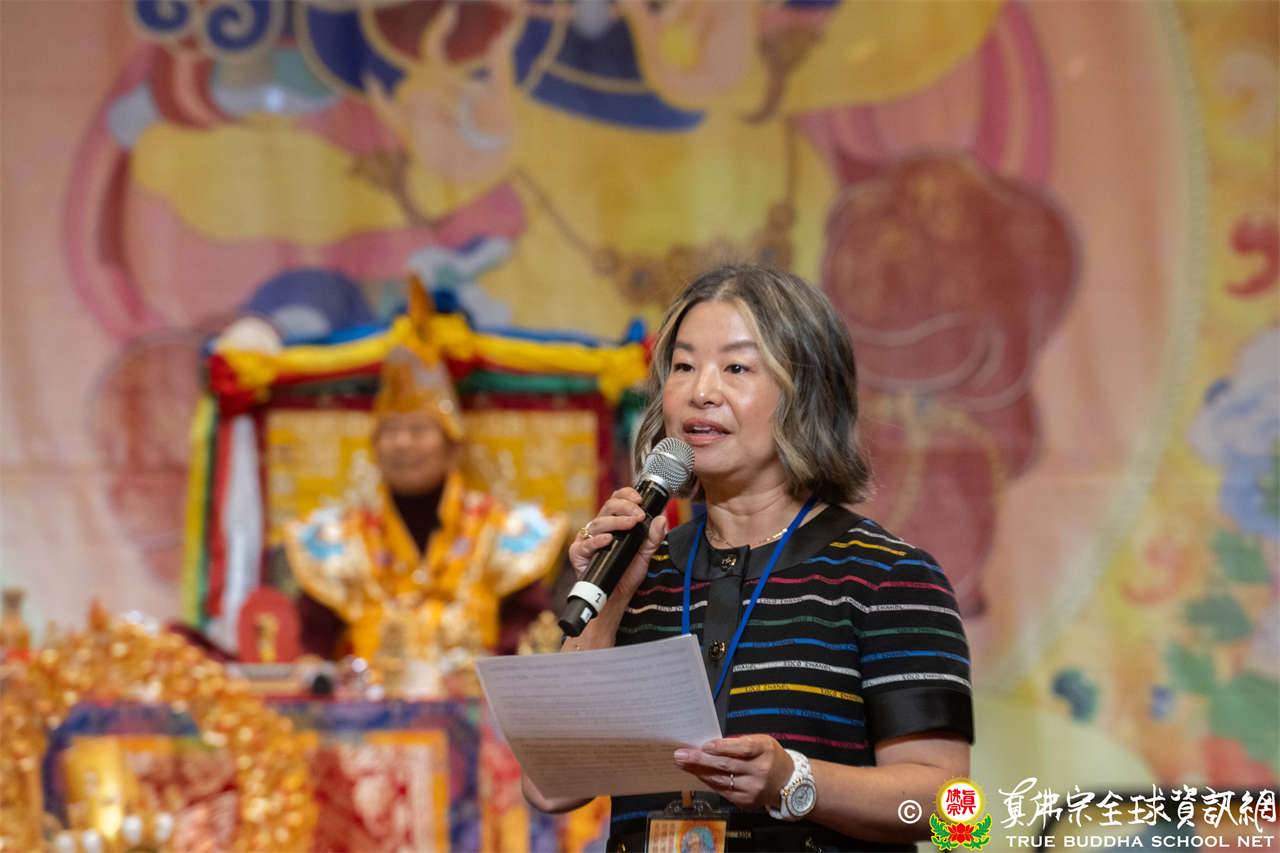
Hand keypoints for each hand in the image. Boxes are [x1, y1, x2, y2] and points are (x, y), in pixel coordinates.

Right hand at [567, 488, 668, 600]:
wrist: (617, 595)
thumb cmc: (627, 572)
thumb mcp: (645, 553)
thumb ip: (654, 537)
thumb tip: (662, 519)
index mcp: (613, 522)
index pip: (617, 500)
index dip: (626, 495)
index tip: (639, 499)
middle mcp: (599, 527)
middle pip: (608, 507)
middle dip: (625, 507)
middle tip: (639, 515)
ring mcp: (587, 539)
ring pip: (599, 522)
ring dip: (616, 521)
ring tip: (630, 524)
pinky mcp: (579, 553)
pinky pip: (586, 543)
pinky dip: (598, 540)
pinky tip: (609, 539)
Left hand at [673, 735, 793, 809]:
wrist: (788, 783)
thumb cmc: (770, 757)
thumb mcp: (761, 742)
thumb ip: (739, 743)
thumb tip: (709, 745)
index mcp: (765, 751)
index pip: (742, 749)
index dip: (722, 747)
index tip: (704, 745)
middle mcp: (760, 772)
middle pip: (726, 765)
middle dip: (700, 760)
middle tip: (680, 755)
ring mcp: (753, 789)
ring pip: (720, 780)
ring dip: (698, 771)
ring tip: (682, 764)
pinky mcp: (746, 801)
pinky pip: (722, 791)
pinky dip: (708, 781)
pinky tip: (697, 774)